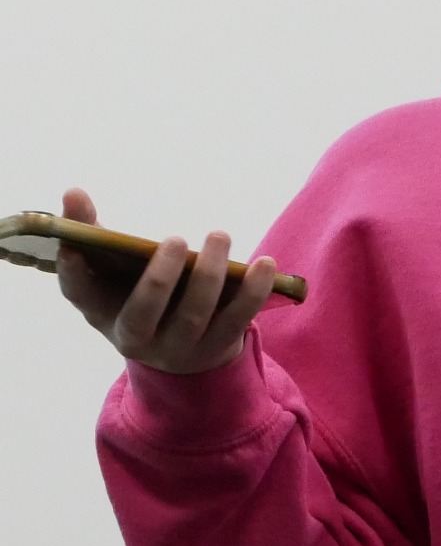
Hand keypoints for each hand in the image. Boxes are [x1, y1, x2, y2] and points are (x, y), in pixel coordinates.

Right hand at [55, 186, 275, 375]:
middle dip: (159, 277)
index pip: (80, 295)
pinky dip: (253, 291)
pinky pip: (237, 319)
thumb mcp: (115, 274)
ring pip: (194, 314)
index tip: (73, 248)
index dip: (72, 273)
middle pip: (144, 311)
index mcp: (103, 313)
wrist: (183, 354)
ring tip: (219, 235)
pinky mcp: (217, 346)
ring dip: (209, 274)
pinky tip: (264, 264)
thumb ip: (95, 233)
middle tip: (175, 238)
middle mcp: (136, 337)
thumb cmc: (141, 297)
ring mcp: (178, 346)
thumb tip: (73, 191)